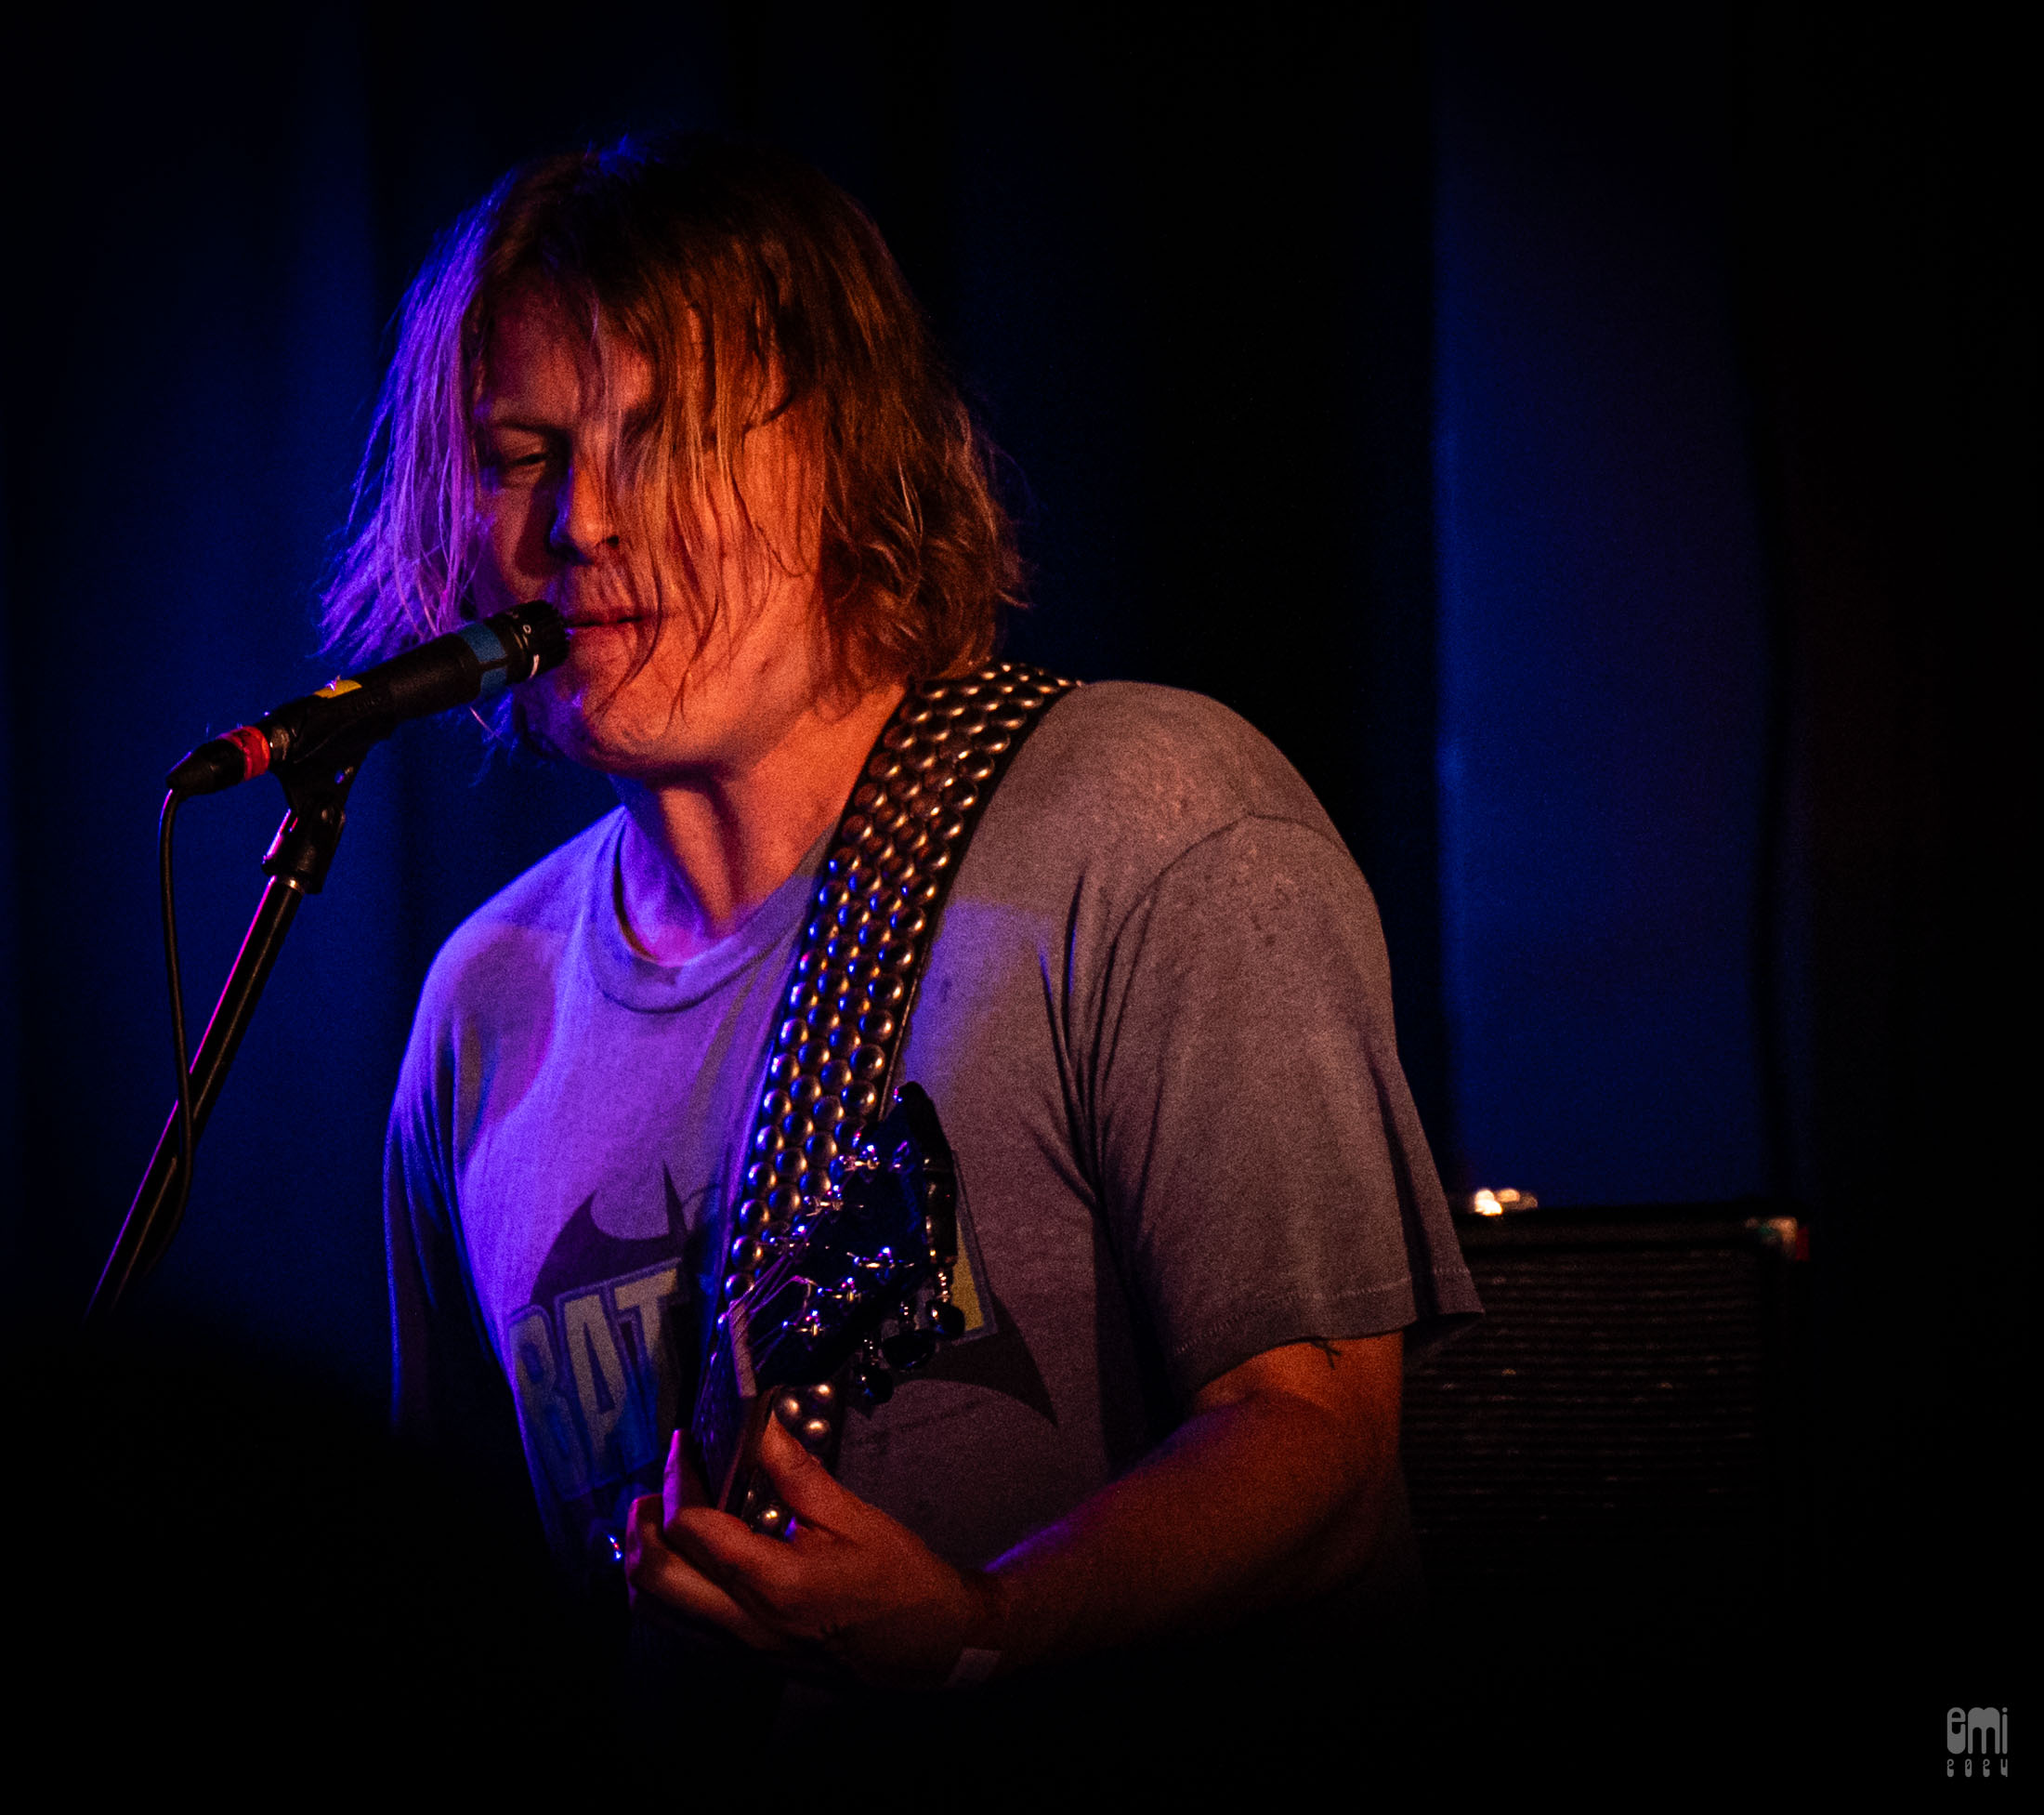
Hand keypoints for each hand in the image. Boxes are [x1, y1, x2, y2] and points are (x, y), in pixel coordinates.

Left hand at [624, 1417, 1000, 1687]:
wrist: (932, 1645)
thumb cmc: (902, 1583)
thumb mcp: (853, 1517)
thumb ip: (797, 1472)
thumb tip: (763, 1425)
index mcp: (776, 1584)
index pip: (692, 1530)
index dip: (680, 1479)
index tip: (686, 1447)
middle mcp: (747, 1623)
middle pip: (654, 1578)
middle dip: (643, 1524)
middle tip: (657, 1484)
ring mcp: (742, 1647)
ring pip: (657, 1610)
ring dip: (647, 1559)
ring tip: (660, 1516)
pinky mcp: (746, 1655)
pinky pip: (681, 1625)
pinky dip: (667, 1588)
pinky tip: (687, 1557)